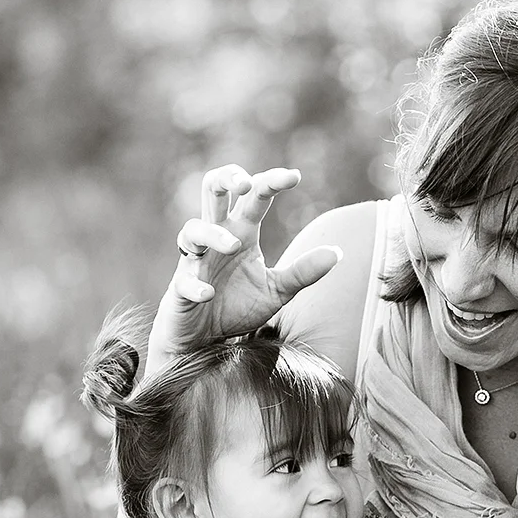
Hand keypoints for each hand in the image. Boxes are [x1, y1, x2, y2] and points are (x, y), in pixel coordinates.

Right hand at [156, 165, 338, 368]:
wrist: (205, 340)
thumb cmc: (238, 306)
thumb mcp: (278, 290)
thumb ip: (303, 272)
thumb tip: (337, 253)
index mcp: (242, 233)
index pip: (255, 197)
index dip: (271, 181)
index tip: (294, 176)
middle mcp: (217, 238)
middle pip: (212, 190)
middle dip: (226, 178)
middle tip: (246, 184)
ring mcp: (195, 261)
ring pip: (193, 229)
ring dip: (213, 233)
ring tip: (234, 245)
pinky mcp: (180, 287)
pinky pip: (182, 279)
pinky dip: (194, 284)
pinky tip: (208, 294)